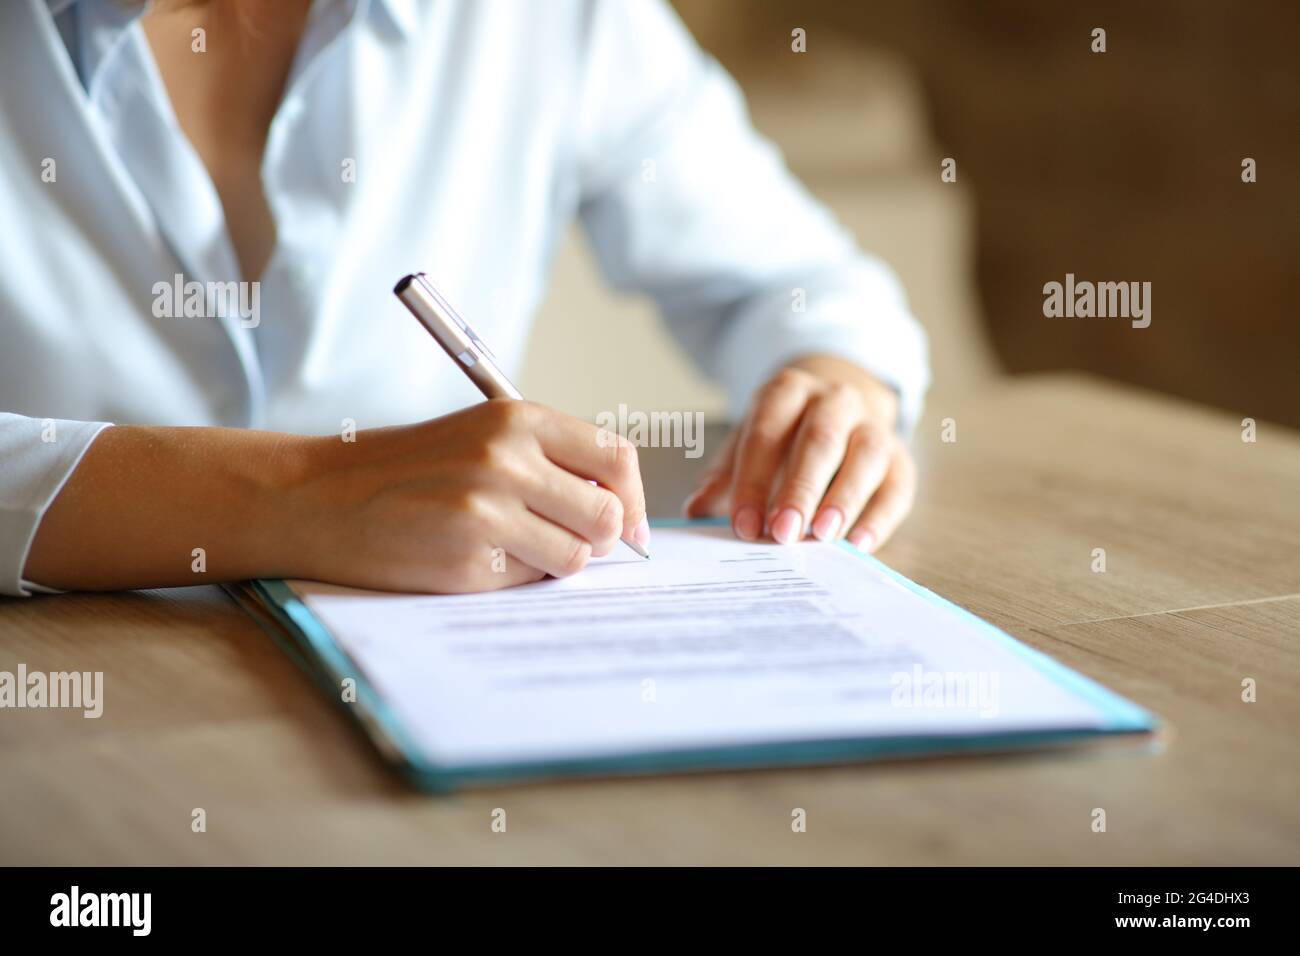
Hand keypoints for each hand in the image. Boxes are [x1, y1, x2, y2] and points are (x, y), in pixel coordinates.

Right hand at [294, 400, 648, 591]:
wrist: (321, 497)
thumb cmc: (406, 469)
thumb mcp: (481, 437)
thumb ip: (548, 461)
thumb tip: (622, 513)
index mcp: (517, 419)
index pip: (616, 458)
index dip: (634, 499)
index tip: (630, 525)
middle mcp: (508, 459)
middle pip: (607, 516)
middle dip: (597, 538)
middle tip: (566, 540)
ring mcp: (487, 512)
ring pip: (575, 557)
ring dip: (553, 562)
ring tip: (507, 546)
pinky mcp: (468, 561)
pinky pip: (527, 583)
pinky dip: (512, 579)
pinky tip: (470, 557)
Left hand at [683, 355, 915, 551]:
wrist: (837, 407)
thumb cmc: (784, 435)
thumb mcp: (748, 443)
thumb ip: (725, 477)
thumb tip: (696, 511)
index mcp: (787, 391)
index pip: (767, 433)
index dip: (753, 480)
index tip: (743, 524)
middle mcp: (835, 400)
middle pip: (820, 441)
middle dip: (800, 489)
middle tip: (782, 532)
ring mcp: (873, 425)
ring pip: (867, 456)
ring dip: (844, 499)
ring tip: (821, 536)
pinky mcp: (901, 457)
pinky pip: (898, 485)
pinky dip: (880, 517)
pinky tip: (858, 545)